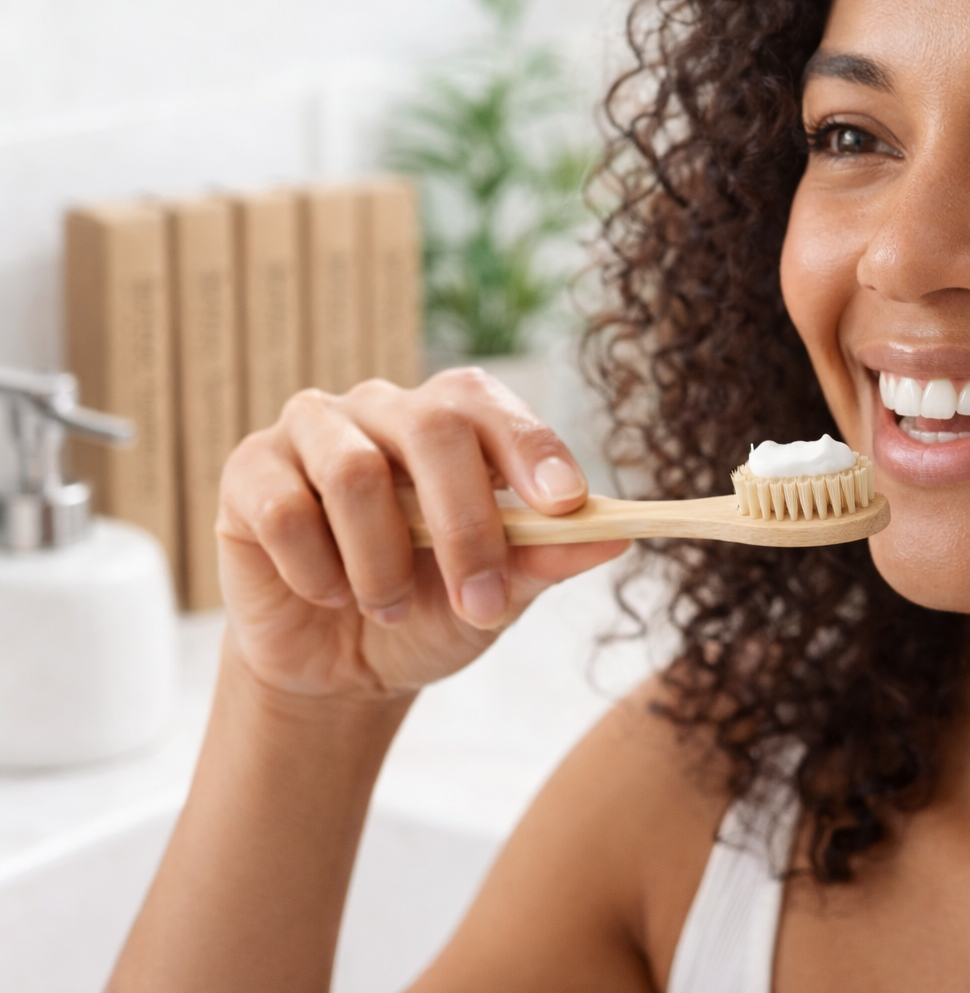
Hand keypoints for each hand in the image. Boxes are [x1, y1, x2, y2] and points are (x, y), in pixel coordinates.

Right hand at [215, 368, 627, 698]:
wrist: (341, 667)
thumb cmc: (428, 612)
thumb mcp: (499, 596)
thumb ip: (546, 560)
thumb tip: (617, 537)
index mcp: (451, 423)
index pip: (489, 405)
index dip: (530, 446)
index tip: (565, 503)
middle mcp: (383, 411)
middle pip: (429, 429)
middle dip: (464, 525)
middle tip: (481, 603)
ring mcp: (311, 433)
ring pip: (353, 472)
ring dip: (382, 563)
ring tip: (389, 609)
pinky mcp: (249, 473)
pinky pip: (285, 510)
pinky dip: (316, 570)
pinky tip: (327, 595)